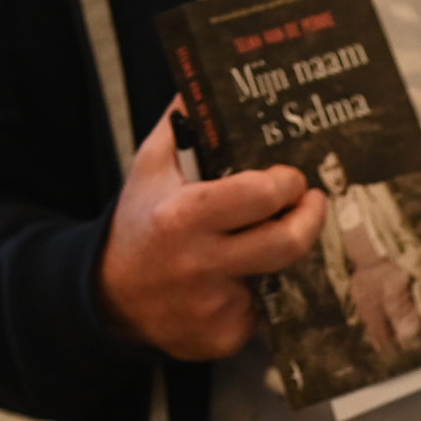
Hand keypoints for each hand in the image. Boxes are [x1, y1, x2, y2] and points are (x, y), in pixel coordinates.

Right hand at [96, 99, 326, 360]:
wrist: (108, 299)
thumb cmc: (139, 225)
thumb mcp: (148, 170)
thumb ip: (178, 125)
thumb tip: (201, 81)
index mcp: (182, 216)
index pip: (258, 196)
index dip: (285, 184)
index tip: (291, 178)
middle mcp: (199, 264)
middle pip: (286, 244)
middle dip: (310, 219)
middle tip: (312, 203)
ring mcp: (213, 306)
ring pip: (277, 277)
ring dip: (277, 257)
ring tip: (262, 240)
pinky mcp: (222, 339)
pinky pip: (261, 311)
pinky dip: (256, 295)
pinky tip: (233, 284)